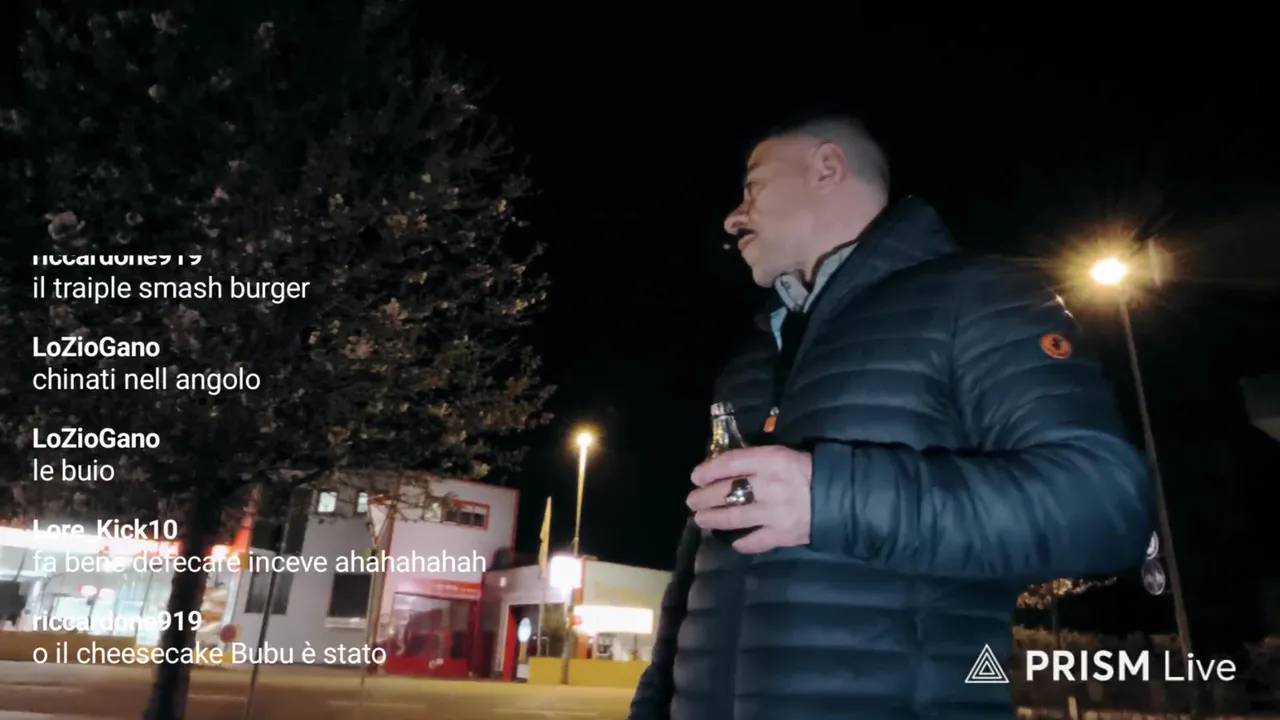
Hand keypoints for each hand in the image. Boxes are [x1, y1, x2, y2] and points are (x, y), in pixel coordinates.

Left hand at [687, 445, 811, 553]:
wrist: (845, 496)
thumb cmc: (814, 469)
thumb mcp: (786, 454)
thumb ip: (759, 460)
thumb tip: (729, 467)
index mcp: (772, 459)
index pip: (730, 462)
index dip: (709, 470)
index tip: (695, 476)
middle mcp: (769, 485)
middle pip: (726, 491)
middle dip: (704, 497)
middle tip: (692, 501)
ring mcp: (775, 512)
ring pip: (734, 517)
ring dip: (713, 519)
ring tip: (701, 520)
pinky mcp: (783, 534)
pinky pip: (756, 541)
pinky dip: (743, 543)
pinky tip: (734, 543)